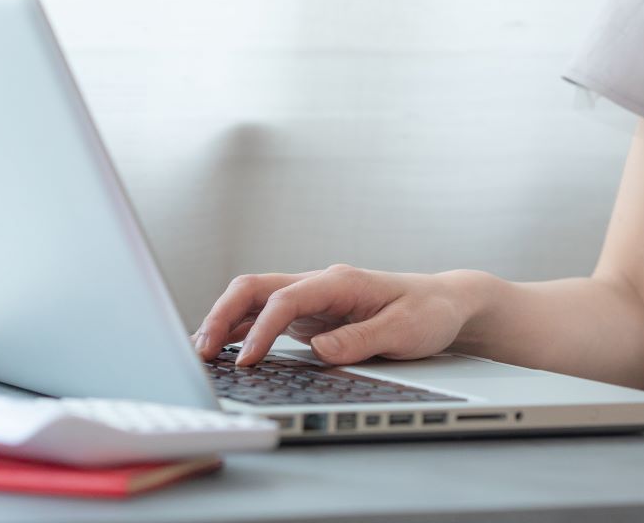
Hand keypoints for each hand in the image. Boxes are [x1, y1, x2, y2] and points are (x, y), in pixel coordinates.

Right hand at [190, 264, 475, 367]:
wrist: (443, 304)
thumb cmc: (427, 313)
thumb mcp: (403, 330)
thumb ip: (360, 339)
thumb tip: (318, 352)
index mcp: (339, 281)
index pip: (285, 300)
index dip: (261, 331)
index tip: (248, 362)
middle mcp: (319, 285)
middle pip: (255, 289)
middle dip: (222, 315)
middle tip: (201, 352)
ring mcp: (311, 300)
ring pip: (254, 302)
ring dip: (225, 323)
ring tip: (200, 354)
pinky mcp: (310, 317)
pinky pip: (265, 318)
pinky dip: (240, 332)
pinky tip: (224, 352)